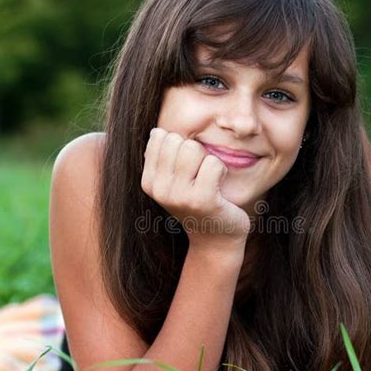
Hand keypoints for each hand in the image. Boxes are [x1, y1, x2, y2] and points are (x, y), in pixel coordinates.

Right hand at [141, 128, 250, 247]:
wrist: (216, 238)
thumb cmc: (198, 202)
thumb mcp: (173, 181)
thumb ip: (163, 156)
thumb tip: (156, 131)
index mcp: (149, 182)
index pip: (161, 136)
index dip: (180, 146)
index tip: (186, 169)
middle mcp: (159, 189)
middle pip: (177, 140)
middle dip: (194, 151)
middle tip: (199, 175)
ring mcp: (179, 196)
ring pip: (194, 148)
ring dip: (207, 160)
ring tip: (208, 180)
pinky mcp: (202, 199)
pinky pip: (213, 163)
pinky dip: (221, 170)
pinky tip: (218, 187)